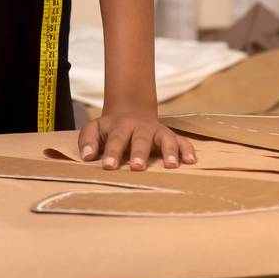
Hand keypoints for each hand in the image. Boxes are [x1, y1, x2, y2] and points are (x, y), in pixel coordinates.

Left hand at [78, 108, 196, 170]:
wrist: (130, 110)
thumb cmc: (110, 128)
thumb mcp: (94, 128)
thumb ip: (88, 140)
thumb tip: (87, 156)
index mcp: (120, 126)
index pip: (116, 139)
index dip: (112, 152)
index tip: (108, 165)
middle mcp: (140, 128)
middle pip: (140, 139)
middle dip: (139, 153)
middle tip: (137, 167)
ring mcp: (156, 131)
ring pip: (165, 138)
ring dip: (169, 151)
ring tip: (171, 166)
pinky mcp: (169, 135)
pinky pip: (182, 141)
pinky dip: (187, 149)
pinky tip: (191, 161)